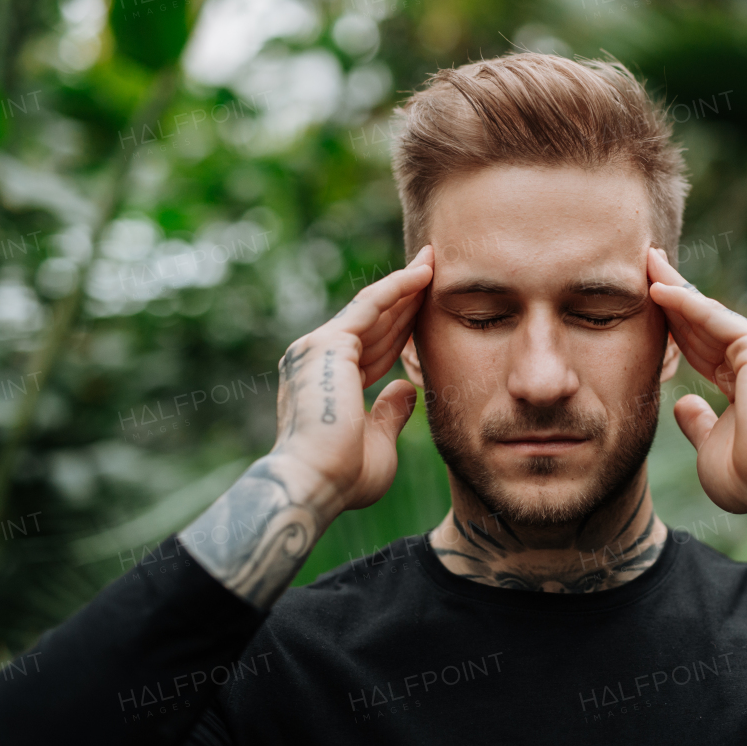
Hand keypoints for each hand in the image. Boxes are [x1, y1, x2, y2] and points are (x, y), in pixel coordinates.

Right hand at [271, 244, 433, 513]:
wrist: (313, 485)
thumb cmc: (343, 477)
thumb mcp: (378, 442)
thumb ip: (389, 412)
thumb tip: (406, 387)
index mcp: (329, 384)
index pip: (374, 348)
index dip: (402, 326)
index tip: (427, 306)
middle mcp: (317, 360)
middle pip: (374, 323)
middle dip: (406, 296)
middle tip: (433, 267)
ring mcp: (318, 349)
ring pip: (373, 309)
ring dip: (405, 284)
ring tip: (433, 260)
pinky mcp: (327, 344)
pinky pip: (369, 306)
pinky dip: (396, 288)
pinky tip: (422, 274)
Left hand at [646, 247, 746, 516]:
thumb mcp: (710, 446)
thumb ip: (699, 422)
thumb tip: (684, 404)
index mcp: (746, 382)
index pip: (701, 344)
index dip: (674, 323)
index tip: (647, 301)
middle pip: (704, 320)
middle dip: (673, 293)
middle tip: (645, 263)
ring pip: (707, 313)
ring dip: (675, 287)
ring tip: (645, 263)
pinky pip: (714, 319)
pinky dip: (685, 303)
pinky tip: (656, 289)